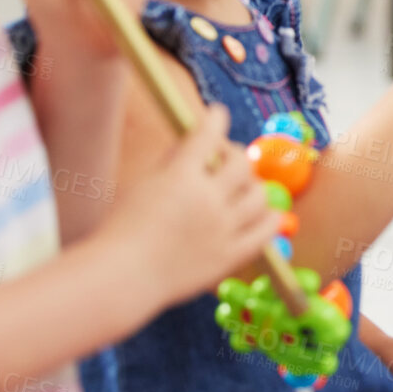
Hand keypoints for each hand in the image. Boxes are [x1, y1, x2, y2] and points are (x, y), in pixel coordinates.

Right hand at [105, 104, 281, 307]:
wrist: (123, 277)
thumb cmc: (123, 229)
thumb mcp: (142, 184)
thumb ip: (172, 161)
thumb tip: (194, 142)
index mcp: (181, 177)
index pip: (209, 134)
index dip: (216, 118)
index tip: (217, 114)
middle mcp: (207, 199)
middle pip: (241, 163)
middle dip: (233, 153)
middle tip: (222, 159)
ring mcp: (223, 228)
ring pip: (259, 194)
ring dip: (251, 184)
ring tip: (239, 188)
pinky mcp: (231, 255)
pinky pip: (267, 230)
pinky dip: (269, 217)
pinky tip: (260, 213)